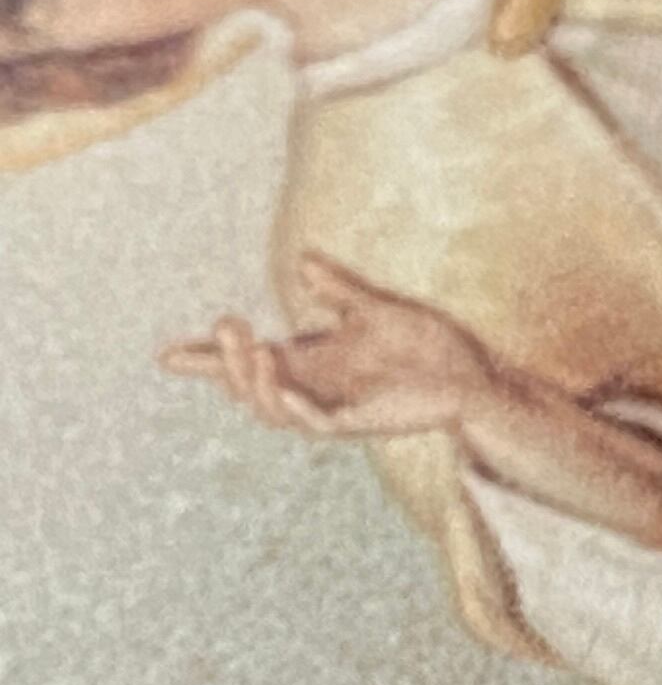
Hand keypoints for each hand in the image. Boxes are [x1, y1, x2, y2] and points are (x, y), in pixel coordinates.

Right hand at [159, 256, 504, 440]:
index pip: (246, 363)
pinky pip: (317, 425)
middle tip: (225, 323)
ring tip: (248, 345)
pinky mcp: (361, 423)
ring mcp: (334, 409)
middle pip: (247, 389)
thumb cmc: (427, 344)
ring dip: (253, 381)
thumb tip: (303, 260)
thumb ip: (337, 288)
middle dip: (224, 362)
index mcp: (308, 362)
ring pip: (272, 410)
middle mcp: (313, 388)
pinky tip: (282, 389)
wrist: (473, 373)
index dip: (206, 362)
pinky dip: (296, 409)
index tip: (166, 356)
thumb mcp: (374, 307)